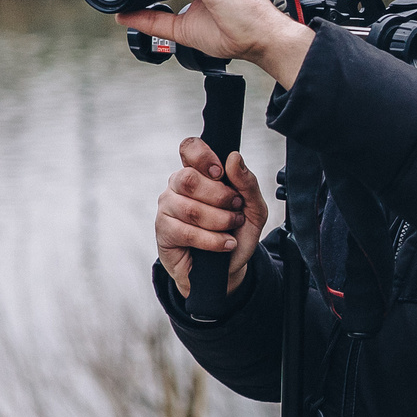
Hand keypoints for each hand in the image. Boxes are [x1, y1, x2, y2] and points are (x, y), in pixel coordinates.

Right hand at [157, 138, 266, 297]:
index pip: (189, 148)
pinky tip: (225, 244)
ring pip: (191, 208)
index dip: (203, 156)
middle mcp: (177, 186)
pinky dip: (213, 240)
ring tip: (232, 229)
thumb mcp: (253, 208)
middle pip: (189, 178)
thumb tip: (234, 158)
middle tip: (235, 209)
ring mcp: (167, 208)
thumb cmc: (237, 233)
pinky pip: (188, 232)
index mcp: (198, 172)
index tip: (220, 173)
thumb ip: (247, 183)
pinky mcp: (164, 232)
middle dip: (220, 197)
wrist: (228, 268)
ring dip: (220, 221)